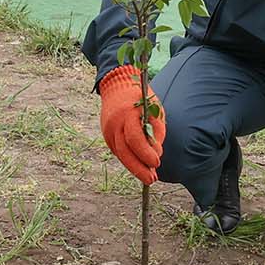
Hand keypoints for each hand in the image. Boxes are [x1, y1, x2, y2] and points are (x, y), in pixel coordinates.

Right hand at [96, 65, 162, 183]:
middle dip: (139, 168)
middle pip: (125, 152)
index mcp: (127, 114)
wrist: (116, 85)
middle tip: (152, 180)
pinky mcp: (106, 135)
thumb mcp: (154, 108)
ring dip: (134, 168)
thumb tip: (157, 153)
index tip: (157, 162)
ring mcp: (108, 130)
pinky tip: (139, 167)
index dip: (146, 153)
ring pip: (120, 154)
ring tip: (148, 178)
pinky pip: (118, 151)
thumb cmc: (140, 96)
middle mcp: (114, 124)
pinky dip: (128, 160)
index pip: (135, 139)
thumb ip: (156, 130)